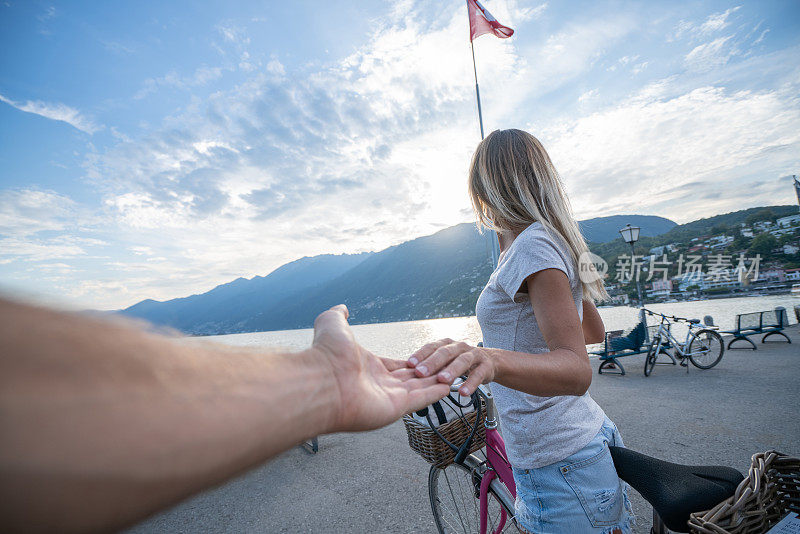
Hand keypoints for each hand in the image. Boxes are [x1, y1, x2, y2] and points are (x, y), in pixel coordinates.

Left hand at [311, 305, 449, 432]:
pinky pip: (421, 399)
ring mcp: (387, 397)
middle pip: (409, 379)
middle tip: (444, 368)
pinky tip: (448, 386)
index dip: (409, 363)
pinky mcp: (396, 408)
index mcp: (367, 367)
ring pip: (418, 388)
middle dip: (426, 373)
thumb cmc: (326, 355)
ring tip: (452, 376)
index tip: (423, 360)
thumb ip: (339, 315)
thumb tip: (342, 307)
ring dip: (434, 381)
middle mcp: (378, 384)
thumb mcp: (332, 323)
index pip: (394, 366)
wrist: (322, 380)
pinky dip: (435, 393)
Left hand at [407, 339, 495, 395]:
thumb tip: (408, 373)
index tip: (409, 364)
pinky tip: (464, 392)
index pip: (431, 347)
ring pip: (462, 361)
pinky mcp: (485, 366)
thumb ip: (431, 364)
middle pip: (445, 352)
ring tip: (443, 380)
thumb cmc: (460, 361)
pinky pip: (478, 375)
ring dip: (452, 370)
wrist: (488, 361)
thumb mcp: (445, 360)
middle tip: (421, 372)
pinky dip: (471, 384)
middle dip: (433, 362)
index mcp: (446, 344)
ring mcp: (473, 355)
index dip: (420, 354)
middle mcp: (459, 347)